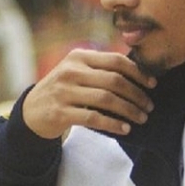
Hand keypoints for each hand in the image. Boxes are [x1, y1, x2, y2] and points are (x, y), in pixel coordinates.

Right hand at [22, 47, 155, 139]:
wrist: (32, 111)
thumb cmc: (64, 91)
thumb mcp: (77, 72)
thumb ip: (100, 69)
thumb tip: (139, 73)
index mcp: (79, 57)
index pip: (116, 60)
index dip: (138, 72)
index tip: (153, 84)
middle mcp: (71, 71)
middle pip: (114, 81)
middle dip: (137, 94)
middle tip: (149, 106)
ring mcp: (64, 92)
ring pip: (106, 99)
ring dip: (129, 110)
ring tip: (141, 118)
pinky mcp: (60, 112)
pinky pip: (93, 118)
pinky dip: (113, 124)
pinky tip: (125, 129)